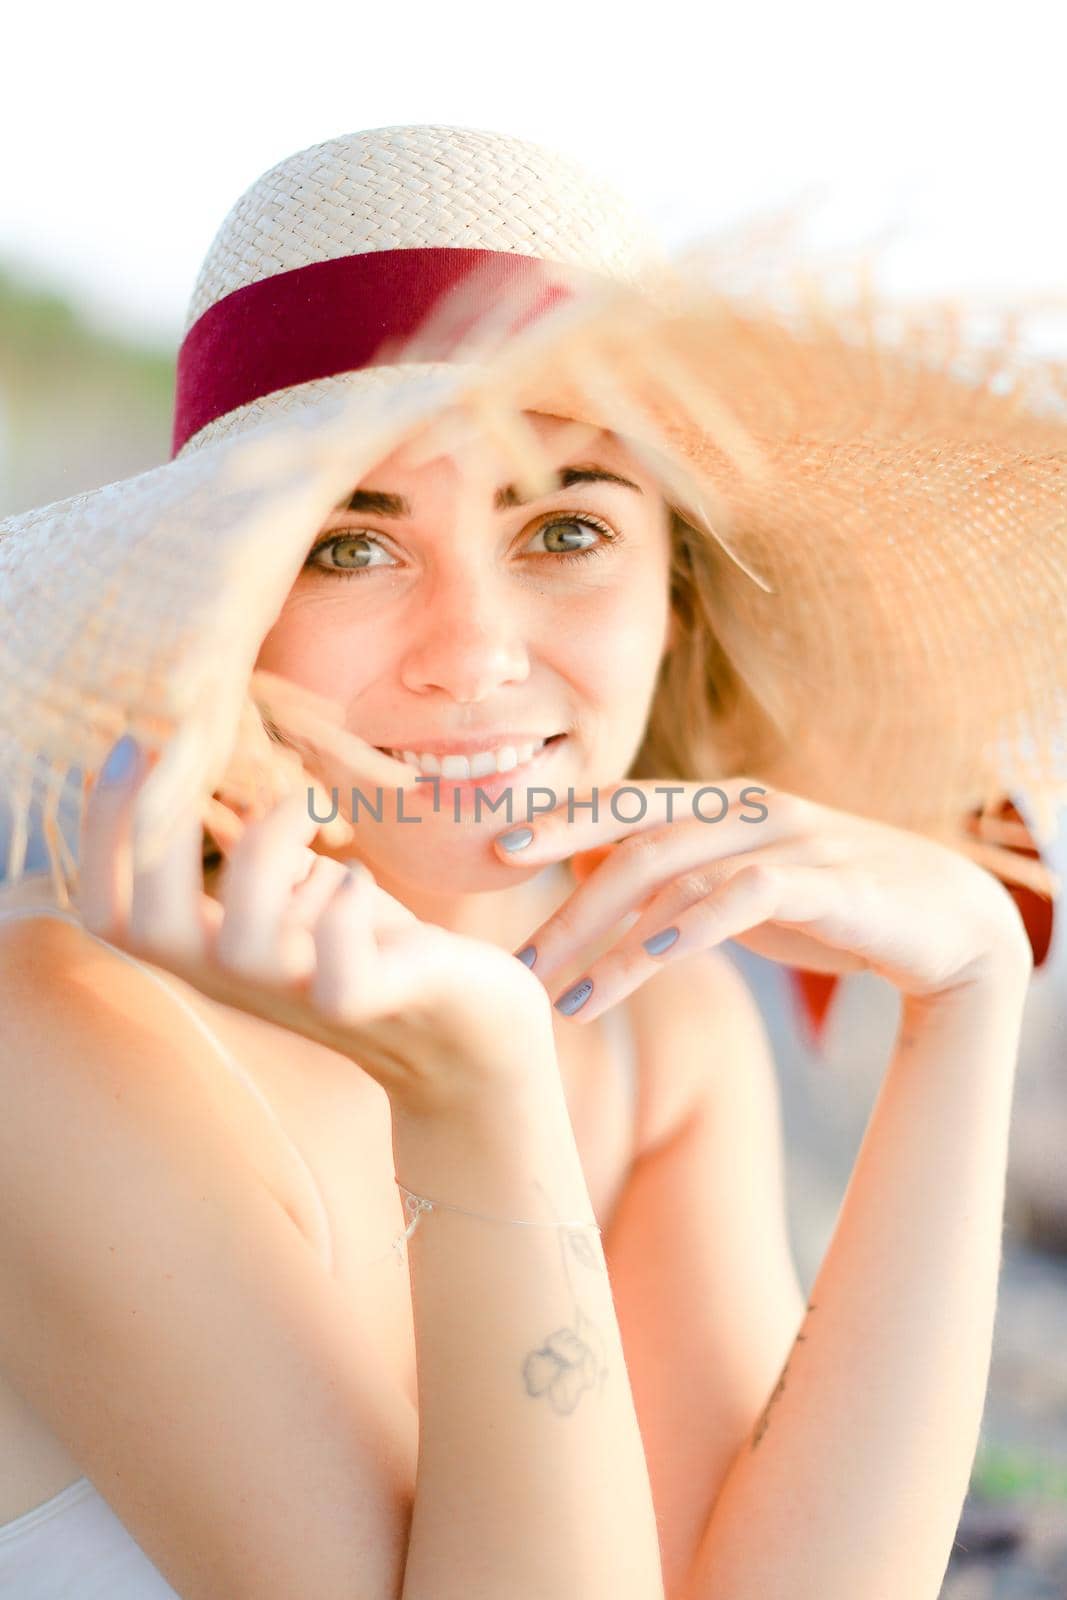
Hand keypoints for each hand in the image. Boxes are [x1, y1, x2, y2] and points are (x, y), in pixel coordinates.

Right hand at [75, 737, 556, 1116]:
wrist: (462, 1025)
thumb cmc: (369, 937)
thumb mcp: (291, 886)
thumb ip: (243, 848)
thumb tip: (202, 749)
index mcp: (205, 953)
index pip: (110, 911)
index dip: (103, 830)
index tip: (132, 740)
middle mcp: (235, 985)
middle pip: (150, 926)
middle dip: (156, 823)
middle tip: (193, 737)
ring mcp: (299, 999)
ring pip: (245, 937)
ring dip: (270, 847)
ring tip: (312, 804)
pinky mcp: (367, 1001)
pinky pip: (336, 964)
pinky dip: (342, 907)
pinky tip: (358, 877)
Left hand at [491, 778, 1033, 1022]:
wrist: (947, 918)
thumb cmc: (829, 900)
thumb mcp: (738, 880)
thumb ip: (669, 869)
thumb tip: (582, 867)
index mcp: (719, 801)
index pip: (622, 802)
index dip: (556, 819)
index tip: (491, 850)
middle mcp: (745, 807)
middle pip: (633, 841)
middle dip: (565, 902)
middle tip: (514, 960)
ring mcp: (787, 838)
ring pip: (675, 873)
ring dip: (610, 940)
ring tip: (562, 999)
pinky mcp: (825, 880)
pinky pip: (740, 897)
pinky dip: (686, 929)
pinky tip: (639, 968)